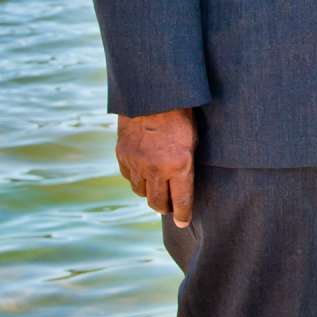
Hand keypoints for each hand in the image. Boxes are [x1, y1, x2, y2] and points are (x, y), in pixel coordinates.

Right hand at [117, 108, 197, 226]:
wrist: (153, 93)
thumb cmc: (181, 115)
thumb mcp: (194, 140)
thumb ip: (188, 165)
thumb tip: (184, 186)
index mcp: (178, 166)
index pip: (180, 202)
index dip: (182, 215)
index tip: (182, 222)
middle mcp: (155, 168)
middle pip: (156, 203)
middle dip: (164, 208)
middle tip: (169, 206)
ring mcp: (136, 162)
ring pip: (141, 192)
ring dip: (150, 191)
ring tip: (157, 185)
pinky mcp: (122, 155)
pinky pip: (129, 177)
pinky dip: (137, 178)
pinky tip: (144, 171)